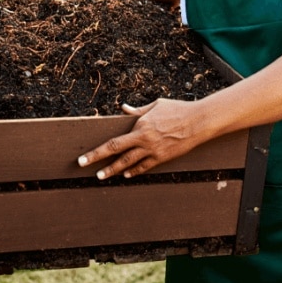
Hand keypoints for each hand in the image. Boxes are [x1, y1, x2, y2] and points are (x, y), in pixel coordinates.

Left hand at [77, 99, 204, 179]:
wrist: (198, 122)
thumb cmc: (177, 109)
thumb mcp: (155, 105)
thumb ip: (137, 111)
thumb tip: (123, 109)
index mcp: (140, 126)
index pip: (113, 141)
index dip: (97, 151)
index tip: (83, 158)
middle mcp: (144, 140)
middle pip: (116, 153)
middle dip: (98, 160)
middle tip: (84, 167)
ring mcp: (153, 151)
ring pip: (128, 163)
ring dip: (113, 170)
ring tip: (101, 176)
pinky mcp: (162, 157)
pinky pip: (145, 166)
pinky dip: (134, 171)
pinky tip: (126, 175)